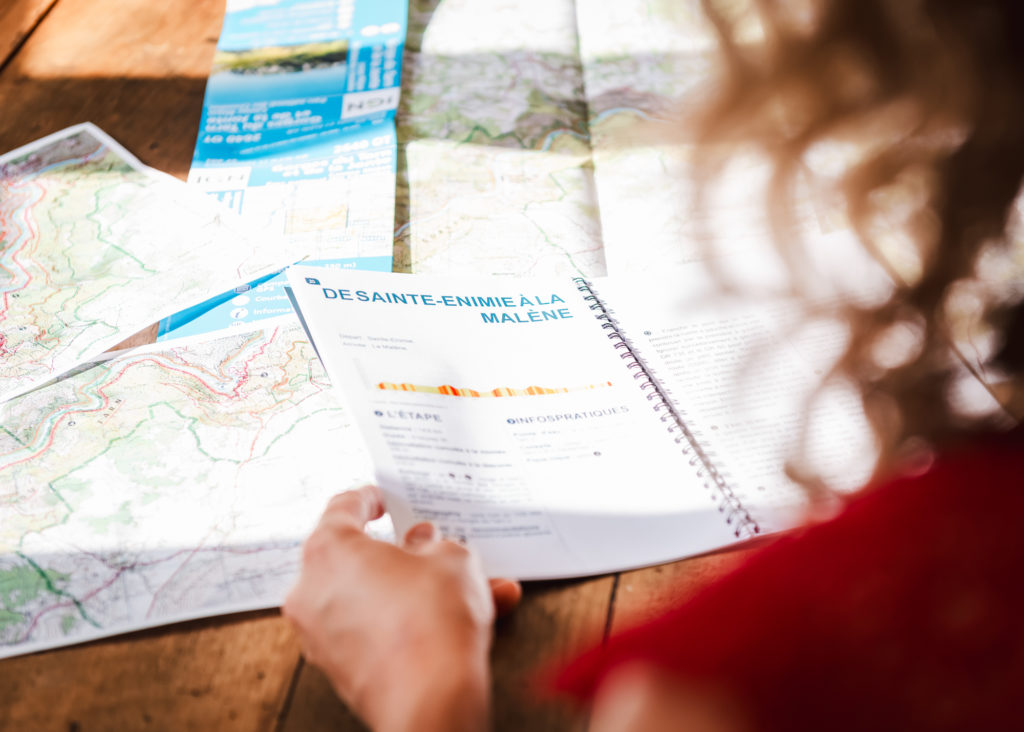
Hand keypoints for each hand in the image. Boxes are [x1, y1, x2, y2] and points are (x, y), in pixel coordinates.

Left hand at [283, 485, 520, 731]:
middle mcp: (311, 590)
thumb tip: (423, 543)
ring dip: (411, 592)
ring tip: (461, 591)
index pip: (342, 508)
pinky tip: (448, 623)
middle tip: (428, 549)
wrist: (431, 701)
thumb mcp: (451, 559)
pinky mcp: (335, 668)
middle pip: (353, 557)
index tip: (380, 500)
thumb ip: (433, 543)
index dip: (368, 499)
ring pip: (368, 598)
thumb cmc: (433, 625)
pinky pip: (370, 631)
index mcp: (329, 549)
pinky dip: (403, 623)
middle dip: (397, 554)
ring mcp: (318, 634)